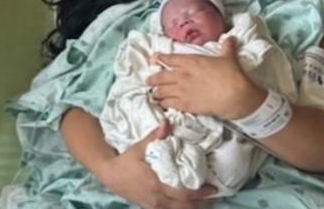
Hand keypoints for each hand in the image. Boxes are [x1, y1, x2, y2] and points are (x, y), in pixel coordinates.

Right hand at [96, 119, 214, 208]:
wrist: (109, 174)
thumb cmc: (125, 160)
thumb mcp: (139, 147)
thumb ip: (155, 136)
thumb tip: (167, 122)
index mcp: (157, 184)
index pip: (183, 194)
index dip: (199, 193)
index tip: (212, 188)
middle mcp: (156, 198)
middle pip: (184, 206)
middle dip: (200, 203)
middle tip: (213, 195)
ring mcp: (152, 205)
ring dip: (192, 207)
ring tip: (204, 201)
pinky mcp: (149, 207)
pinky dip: (180, 208)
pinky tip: (187, 204)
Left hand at [147, 37, 266, 118]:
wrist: (234, 95)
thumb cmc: (231, 75)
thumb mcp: (229, 57)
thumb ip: (227, 46)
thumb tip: (230, 38)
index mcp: (191, 61)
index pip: (170, 58)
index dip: (160, 58)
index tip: (154, 58)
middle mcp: (183, 75)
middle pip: (160, 76)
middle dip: (152, 78)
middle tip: (148, 80)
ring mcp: (182, 90)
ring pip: (161, 91)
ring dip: (156, 92)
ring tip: (154, 94)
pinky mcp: (185, 105)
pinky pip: (168, 104)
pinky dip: (163, 104)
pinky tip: (161, 105)